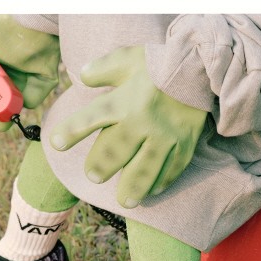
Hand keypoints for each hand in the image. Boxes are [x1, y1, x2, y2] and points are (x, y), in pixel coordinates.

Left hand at [49, 46, 206, 207]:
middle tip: (94, 176)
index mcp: (124, 100)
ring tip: (124, 201)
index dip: (71, 131)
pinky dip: (162, 182)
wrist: (204, 66)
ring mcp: (165, 136)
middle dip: (101, 167)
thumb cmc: (161, 63)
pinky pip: (171, 169)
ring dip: (133, 188)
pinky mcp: (184, 145)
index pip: (91, 118)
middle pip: (115, 152)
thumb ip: (104, 68)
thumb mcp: (129, 58)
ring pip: (145, 169)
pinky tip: (153, 191)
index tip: (55, 143)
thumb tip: (82, 75)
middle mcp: (142, 121)